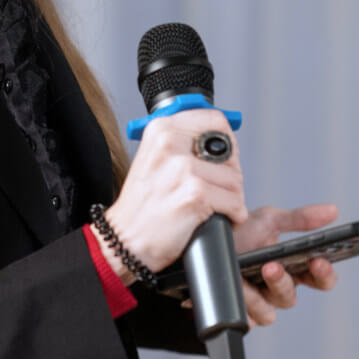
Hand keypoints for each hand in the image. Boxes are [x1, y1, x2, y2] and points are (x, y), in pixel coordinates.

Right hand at [100, 109, 248, 277]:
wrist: (123, 239)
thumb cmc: (141, 206)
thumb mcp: (154, 159)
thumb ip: (183, 143)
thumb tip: (222, 142)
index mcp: (161, 129)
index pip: (214, 120)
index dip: (226, 142)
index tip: (224, 158)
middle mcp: (170, 144)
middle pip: (229, 152)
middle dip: (230, 176)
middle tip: (217, 190)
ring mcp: (183, 169)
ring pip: (234, 180)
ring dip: (232, 199)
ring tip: (215, 208)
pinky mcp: (194, 194)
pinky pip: (234, 202)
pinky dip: (234, 216)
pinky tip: (221, 219)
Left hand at [234, 203, 338, 327]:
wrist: (201, 242)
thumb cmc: (238, 232)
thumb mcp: (268, 220)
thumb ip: (300, 218)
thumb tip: (332, 211)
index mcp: (291, 268)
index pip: (319, 279)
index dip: (324, 274)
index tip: (319, 261)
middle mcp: (276, 289)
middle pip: (290, 298)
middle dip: (281, 283)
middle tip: (271, 267)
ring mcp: (257, 303)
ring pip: (268, 313)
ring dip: (256, 295)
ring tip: (243, 279)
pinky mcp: (237, 313)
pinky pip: (244, 319)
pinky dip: (237, 303)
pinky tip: (232, 290)